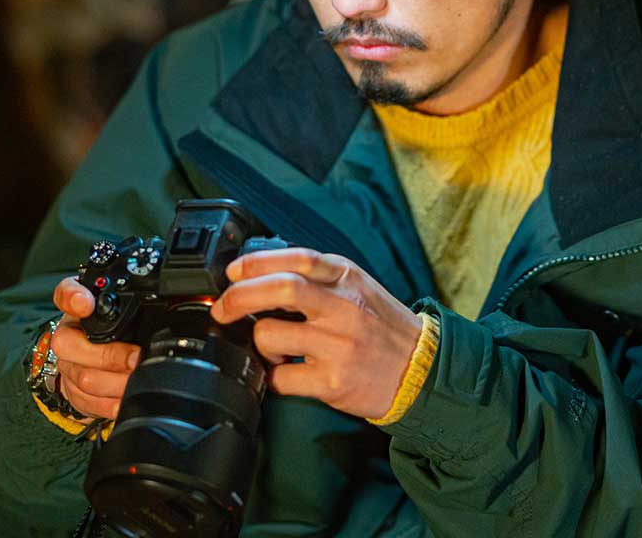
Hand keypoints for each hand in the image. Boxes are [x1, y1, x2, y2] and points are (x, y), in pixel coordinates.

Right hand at [49, 276, 140, 420]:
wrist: (92, 356)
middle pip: (69, 344)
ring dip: (113, 383)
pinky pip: (84, 400)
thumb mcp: (129, 306)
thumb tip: (186, 297)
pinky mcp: (70, 390)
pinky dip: (107, 403)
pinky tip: (124, 400)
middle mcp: (68, 333)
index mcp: (81, 305)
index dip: (73, 297)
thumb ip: (148, 297)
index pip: (66, 292)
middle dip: (108, 354)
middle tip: (135, 358)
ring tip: (136, 381)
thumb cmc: (116, 326)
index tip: (85, 303)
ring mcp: (67, 363)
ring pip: (81, 376)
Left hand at [210, 248, 420, 419]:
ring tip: (271, 347)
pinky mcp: (332, 382)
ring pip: (270, 335)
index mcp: (346, 277)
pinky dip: (271, 376)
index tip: (232, 272)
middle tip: (223, 308)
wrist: (418, 368)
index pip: (297, 259)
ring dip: (258, 342)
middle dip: (239, 296)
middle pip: (281, 289)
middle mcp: (343, 307)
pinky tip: (283, 373)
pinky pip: (280, 379)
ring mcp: (338, 345)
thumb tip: (262, 272)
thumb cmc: (380, 324)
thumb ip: (317, 276)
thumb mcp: (356, 285)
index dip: (256, 262)